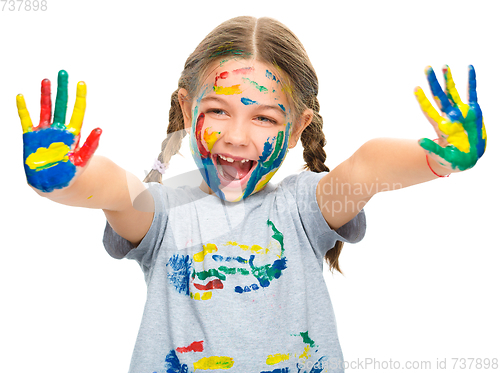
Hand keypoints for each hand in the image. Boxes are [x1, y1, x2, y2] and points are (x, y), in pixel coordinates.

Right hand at [17, 70, 101, 192]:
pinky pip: (26, 120)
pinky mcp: (31, 138)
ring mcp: (45, 133)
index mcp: (72, 135)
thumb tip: (100, 130)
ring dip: (45, 95)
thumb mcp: (83, 161)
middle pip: (61, 105)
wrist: (55, 187)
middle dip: (63, 89)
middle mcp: (59, 131)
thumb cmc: (71, 176)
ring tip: (46, 80)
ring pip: (45, 109)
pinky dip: (23, 109)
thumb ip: (90, 146)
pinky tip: (21, 96)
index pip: (77, 112)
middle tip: (64, 72)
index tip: (81, 83)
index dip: (79, 98)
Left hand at [414, 65, 486, 171]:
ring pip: (453, 92)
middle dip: (433, 83)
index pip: (429, 110)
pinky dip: (471, 81)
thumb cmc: (452, 160)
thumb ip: (431, 149)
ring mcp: (460, 113)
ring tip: (443, 66)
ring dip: (448, 80)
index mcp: (440, 126)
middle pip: (439, 96)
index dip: (422, 100)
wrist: (467, 159)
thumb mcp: (441, 157)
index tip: (415, 88)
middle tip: (427, 67)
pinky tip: (469, 68)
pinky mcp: (473, 112)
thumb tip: (419, 141)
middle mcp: (448, 117)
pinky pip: (472, 93)